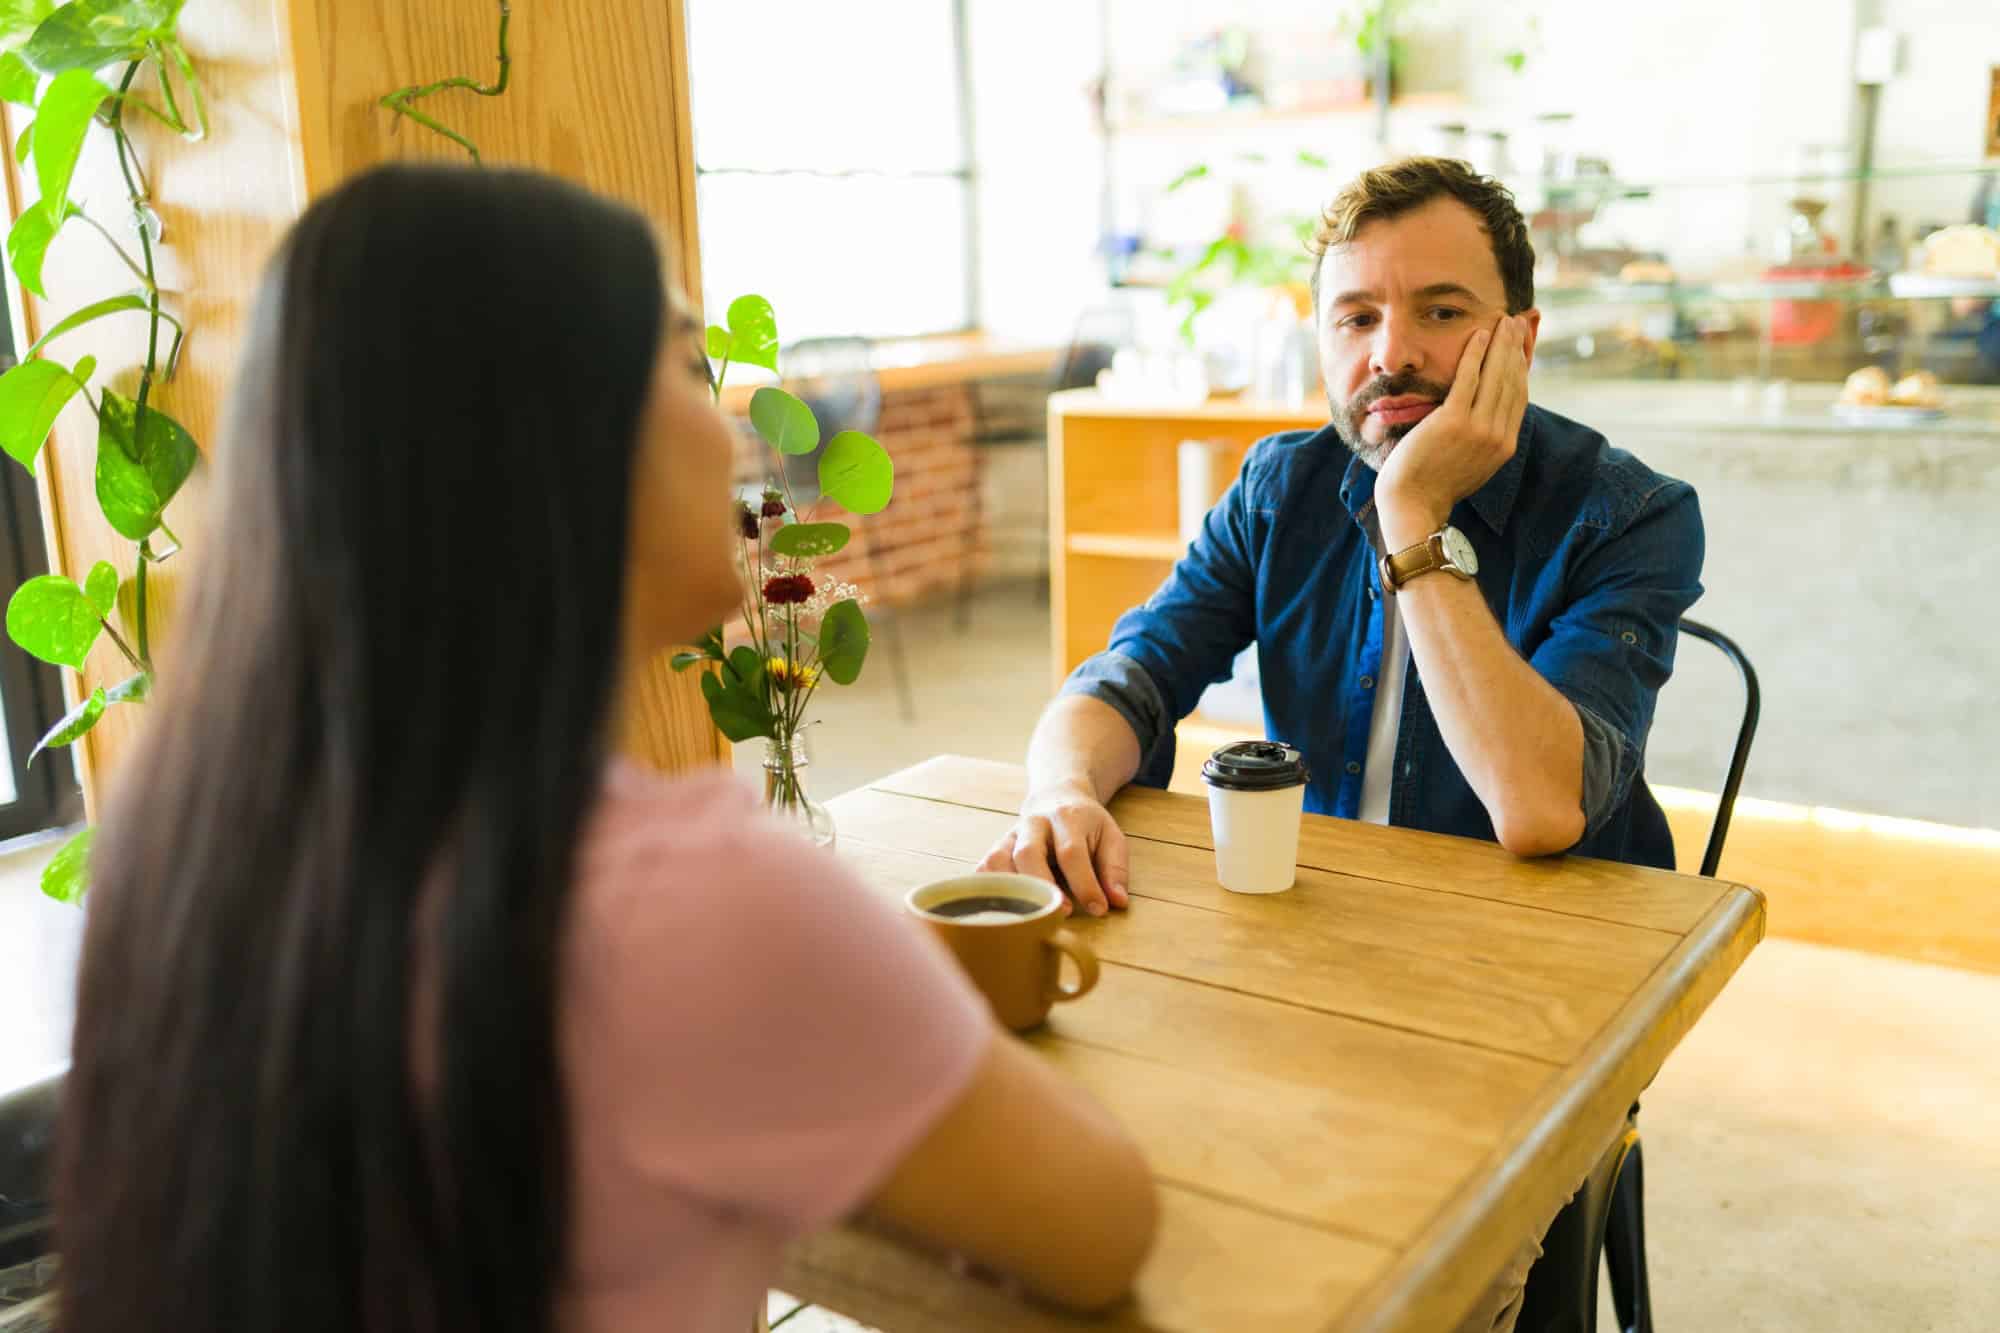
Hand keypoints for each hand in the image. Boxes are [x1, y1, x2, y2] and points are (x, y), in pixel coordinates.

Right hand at [977, 784, 1130, 916]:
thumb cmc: (1087, 823)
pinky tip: (1001, 907)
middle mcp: (1034, 823)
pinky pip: (984, 865)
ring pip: (998, 859)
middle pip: (1027, 853)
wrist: (1057, 794)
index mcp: (1067, 818)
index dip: (1084, 884)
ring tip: (1028, 914)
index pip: (1072, 853)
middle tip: (1062, 912)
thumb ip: (1115, 869)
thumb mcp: (1111, 836)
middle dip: (1042, 886)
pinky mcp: (999, 845)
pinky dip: (987, 887)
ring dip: (1010, 890)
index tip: (1098, 909)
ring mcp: (1012, 834)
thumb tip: (1117, 901)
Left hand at [1375, 314, 1529, 546]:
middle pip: (1513, 381)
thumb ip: (1484, 439)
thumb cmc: (1434, 485)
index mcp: (1504, 446)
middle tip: (1517, 323)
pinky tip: (1478, 334)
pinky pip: (1468, 378)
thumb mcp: (1472, 464)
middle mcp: (1497, 436)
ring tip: (1503, 321)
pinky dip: (1475, 353)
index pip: (1519, 397)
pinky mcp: (1453, 422)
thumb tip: (1490, 418)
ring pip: (1496, 376)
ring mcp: (1477, 429)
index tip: (1522, 346)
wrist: (1413, 505)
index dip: (1522, 366)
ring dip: (1501, 344)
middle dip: (1516, 348)